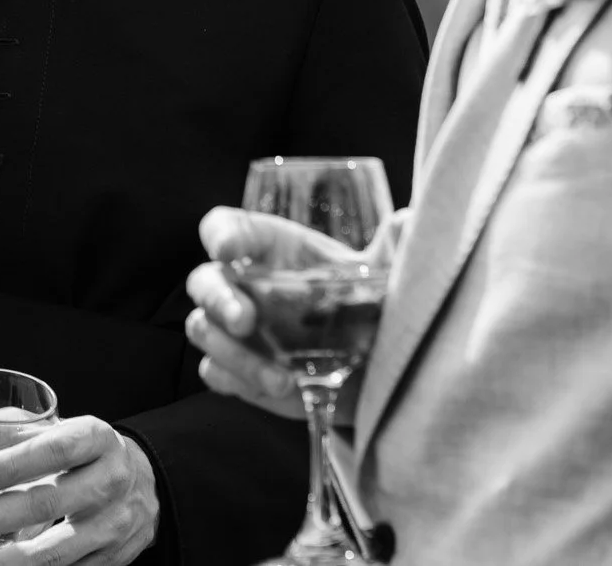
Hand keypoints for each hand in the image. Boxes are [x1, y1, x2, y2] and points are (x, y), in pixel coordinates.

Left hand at [0, 416, 157, 565]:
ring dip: (2, 563)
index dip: (16, 463)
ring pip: (54, 553)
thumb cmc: (73, 449)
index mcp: (95, 438)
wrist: (139, 484)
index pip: (56, 448)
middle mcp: (110, 482)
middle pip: (49, 503)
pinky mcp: (109, 562)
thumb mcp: (37, 426)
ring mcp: (113, 527)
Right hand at [185, 207, 400, 419]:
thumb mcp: (379, 276)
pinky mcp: (238, 370)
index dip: (220, 235)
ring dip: (235, 355)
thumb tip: (408, 222)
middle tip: (246, 321)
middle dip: (219, 300)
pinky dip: (239, 381)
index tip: (229, 250)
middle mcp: (242, 284)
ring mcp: (235, 330)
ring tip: (281, 380)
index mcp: (268, 247)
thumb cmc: (364, 305)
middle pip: (203, 280)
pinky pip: (216, 372)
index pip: (224, 227)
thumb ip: (389, 250)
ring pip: (203, 330)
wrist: (372, 366)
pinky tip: (276, 388)